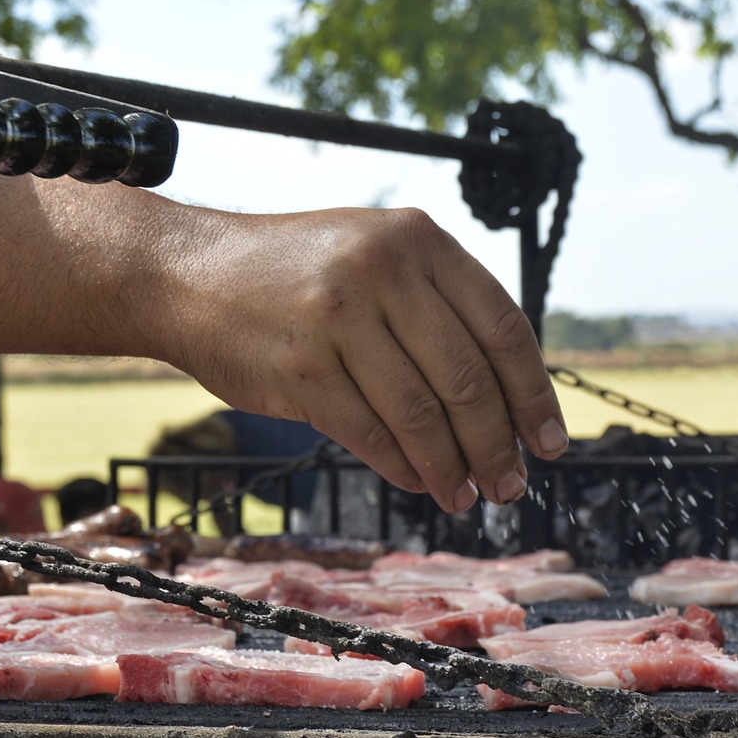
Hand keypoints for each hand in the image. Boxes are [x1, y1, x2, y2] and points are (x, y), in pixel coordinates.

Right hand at [155, 206, 569, 512]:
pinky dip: (404, 467)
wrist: (188, 274)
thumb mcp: (372, 250)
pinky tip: (419, 482)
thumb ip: (435, 301)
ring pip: (422, 415)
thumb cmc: (293, 272)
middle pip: (467, 379)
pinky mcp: (302, 371)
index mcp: (417, 240)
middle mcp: (383, 272)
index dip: (533, 393)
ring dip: (453, 467)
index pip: (502, 326)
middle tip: (511, 484)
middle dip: (497, 445)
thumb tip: (504, 391)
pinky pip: (372, 434)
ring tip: (468, 497)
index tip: (549, 440)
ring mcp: (339, 321)